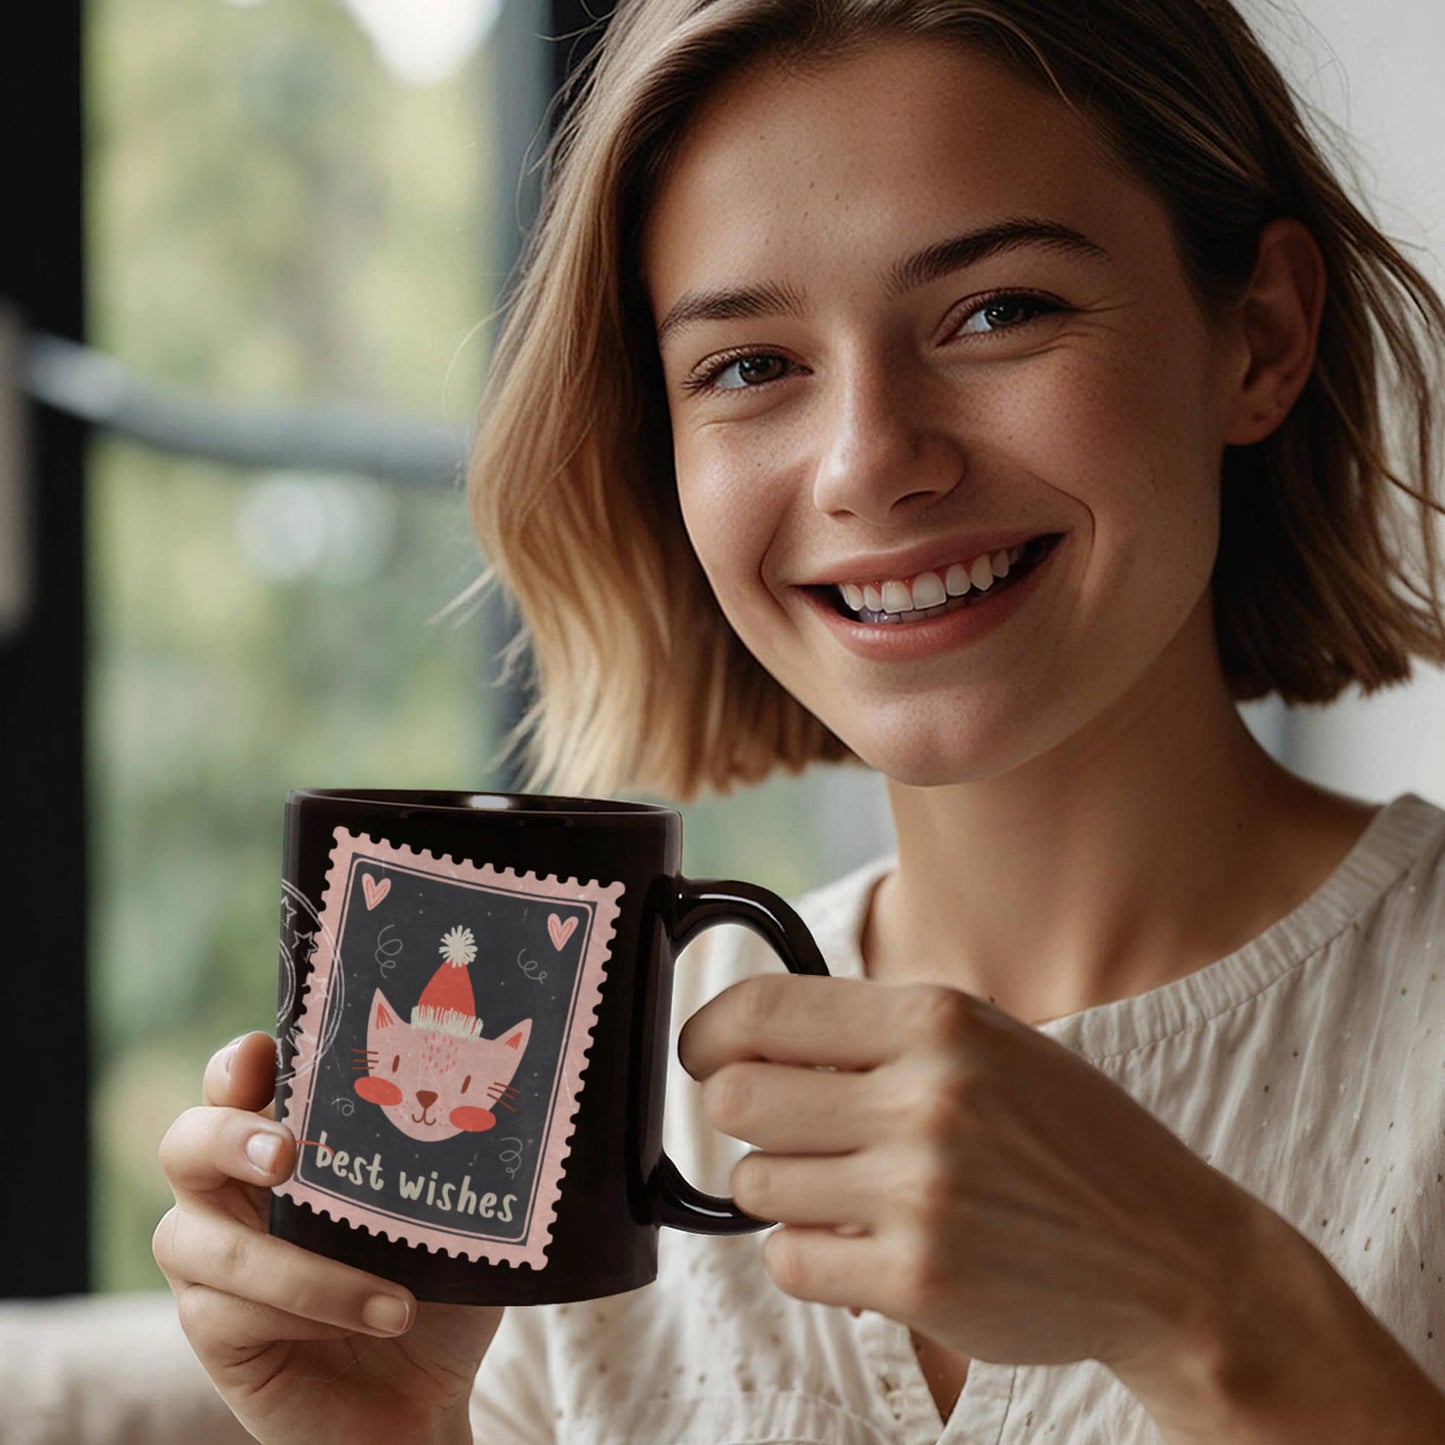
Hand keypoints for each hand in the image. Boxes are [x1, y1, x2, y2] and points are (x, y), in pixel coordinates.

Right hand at [154, 1031, 501, 1444]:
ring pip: (197, 1241)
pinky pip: (227, 1313)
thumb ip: (430, 1158)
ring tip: (395, 1298)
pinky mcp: (211, 1331)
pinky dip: (307, 1315)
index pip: (237, 1081)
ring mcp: (210, 1262)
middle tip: (286, 1153)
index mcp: (282, 1140)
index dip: (240, 1063)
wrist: (423, 1397)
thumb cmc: (431, 1282)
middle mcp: (230, 1191)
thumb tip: (462, 1097)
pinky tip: (373, 1320)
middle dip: (227, 1136)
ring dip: (301, 1268)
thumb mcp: (444, 1209)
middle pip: (184, 1142)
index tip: (268, 1055)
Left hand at [679, 976, 1259, 1377]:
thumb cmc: (1064, 1135)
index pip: (761, 1009)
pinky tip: (860, 1239)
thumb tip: (744, 1035)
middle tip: (778, 1126)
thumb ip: (873, 1031)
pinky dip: (806, 1252)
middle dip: (740, 1113)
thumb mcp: (986, 1040)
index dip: (708, 1031)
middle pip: (735, 1099)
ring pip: (755, 1184)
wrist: (1163, 1251)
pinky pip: (788, 1261)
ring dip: (781, 1187)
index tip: (700, 1050)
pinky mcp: (916, 1279)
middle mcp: (924, 1098)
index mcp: (937, 1020)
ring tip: (844, 1185)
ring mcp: (918, 1194)